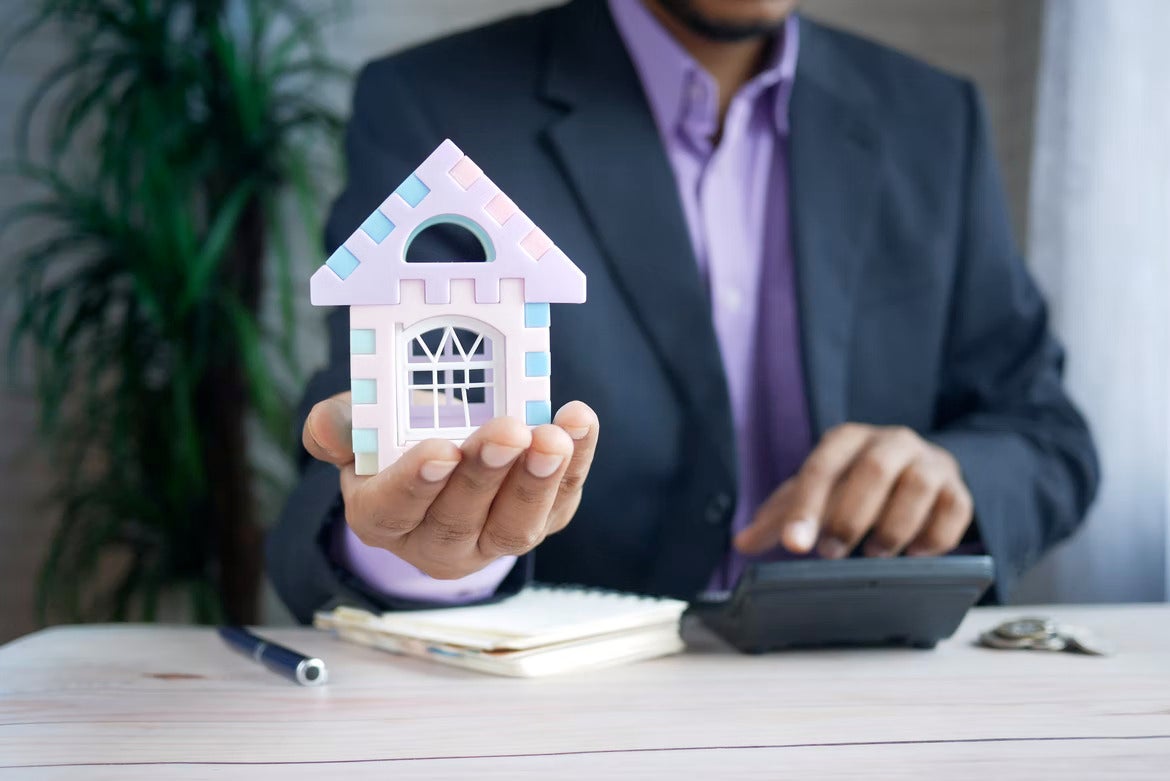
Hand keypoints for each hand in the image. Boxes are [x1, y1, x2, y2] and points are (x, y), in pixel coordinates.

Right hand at [303, 392, 598, 578]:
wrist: (444, 449)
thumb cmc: (395, 437)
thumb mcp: (359, 427)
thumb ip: (339, 425)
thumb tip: (329, 426)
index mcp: (381, 517)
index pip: (394, 509)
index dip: (417, 483)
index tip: (441, 450)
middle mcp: (436, 542)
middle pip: (459, 519)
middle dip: (486, 475)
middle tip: (509, 432)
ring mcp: (492, 539)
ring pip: (515, 526)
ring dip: (538, 480)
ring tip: (553, 437)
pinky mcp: (539, 522)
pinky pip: (560, 501)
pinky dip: (576, 463)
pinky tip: (579, 423)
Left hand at [734, 423, 972, 559]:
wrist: (918, 469)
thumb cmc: (856, 484)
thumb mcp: (817, 492)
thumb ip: (781, 517)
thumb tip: (742, 543)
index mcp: (847, 439)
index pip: (822, 468)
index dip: (806, 508)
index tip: (795, 545)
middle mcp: (891, 442)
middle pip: (873, 471)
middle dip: (850, 517)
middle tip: (832, 553)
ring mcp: (929, 463)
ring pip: (917, 487)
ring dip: (893, 527)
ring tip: (875, 554)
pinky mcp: (958, 489)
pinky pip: (954, 509)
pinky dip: (934, 537)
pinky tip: (914, 554)